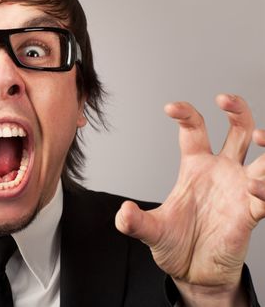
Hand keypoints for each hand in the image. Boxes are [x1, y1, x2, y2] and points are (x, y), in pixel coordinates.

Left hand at [115, 94, 264, 304]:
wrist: (194, 274)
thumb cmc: (176, 245)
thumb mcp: (151, 231)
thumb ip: (135, 222)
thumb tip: (123, 213)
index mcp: (195, 166)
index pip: (195, 130)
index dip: (187, 114)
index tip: (170, 108)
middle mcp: (221, 171)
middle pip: (237, 130)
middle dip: (237, 110)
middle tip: (225, 99)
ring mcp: (239, 189)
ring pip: (264, 158)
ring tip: (262, 137)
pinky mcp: (251, 212)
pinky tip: (255, 187)